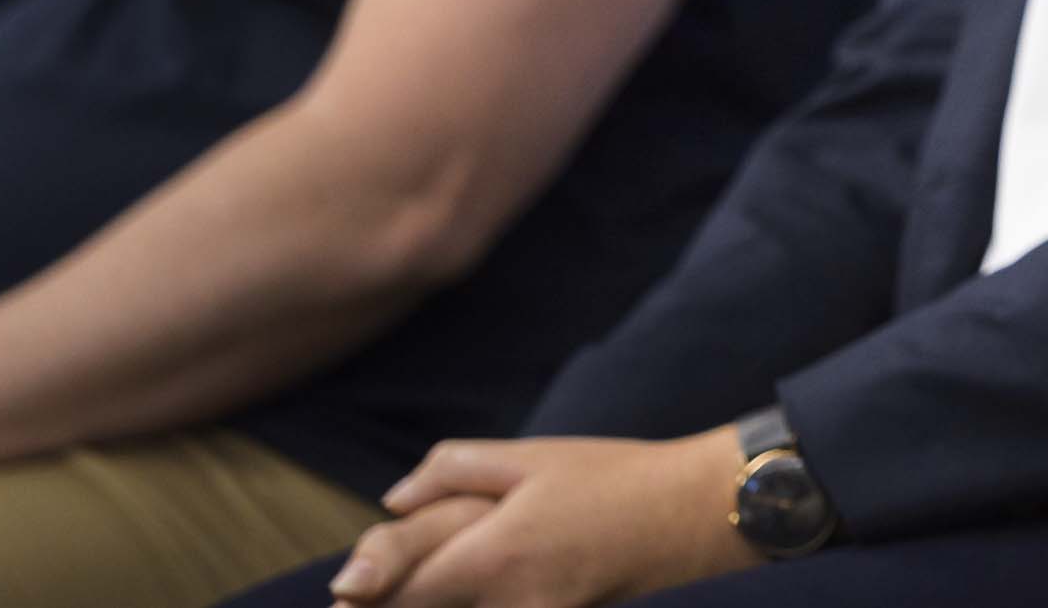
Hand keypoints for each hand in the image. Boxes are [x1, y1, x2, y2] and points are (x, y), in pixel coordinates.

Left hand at [328, 428, 759, 607]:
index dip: (367, 591)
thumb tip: (391, 500)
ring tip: (426, 585)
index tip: (347, 591)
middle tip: (371, 590)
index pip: (400, 593)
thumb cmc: (617, 477)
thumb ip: (452, 471)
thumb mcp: (534, 455)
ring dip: (444, 603)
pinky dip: (490, 603)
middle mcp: (511, 604)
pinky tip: (496, 584)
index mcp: (495, 553)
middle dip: (398, 600)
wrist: (700, 513)